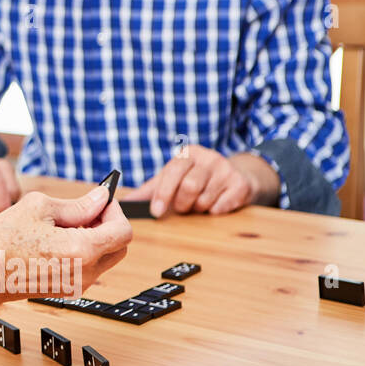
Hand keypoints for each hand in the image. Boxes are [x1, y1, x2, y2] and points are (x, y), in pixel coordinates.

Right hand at [0, 186, 132, 303]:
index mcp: (81, 250)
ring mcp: (76, 285)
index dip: (114, 211)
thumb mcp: (37, 208)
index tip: (100, 201)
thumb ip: (76, 205)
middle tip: (84, 211)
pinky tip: (54, 240)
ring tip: (62, 226)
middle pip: (119, 247)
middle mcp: (84, 273)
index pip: (123, 231)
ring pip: (104, 257)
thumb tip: (99, 199)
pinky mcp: (66, 290)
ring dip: (94, 238)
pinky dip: (81, 251)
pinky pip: (88, 267)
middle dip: (107, 224)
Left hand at [119, 147, 279, 216]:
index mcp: (187, 153)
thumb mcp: (171, 179)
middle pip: (189, 187)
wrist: (235, 176)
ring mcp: (226, 169)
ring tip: (198, 204)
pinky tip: (214, 206)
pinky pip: (222, 206)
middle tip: (182, 207)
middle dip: (182, 204)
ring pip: (204, 199)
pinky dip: (213, 211)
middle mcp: (208, 157)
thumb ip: (148, 191)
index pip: (172, 171)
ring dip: (197, 208)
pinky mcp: (240, 184)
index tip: (156, 212)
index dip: (163, 193)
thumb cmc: (195, 178)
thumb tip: (124, 203)